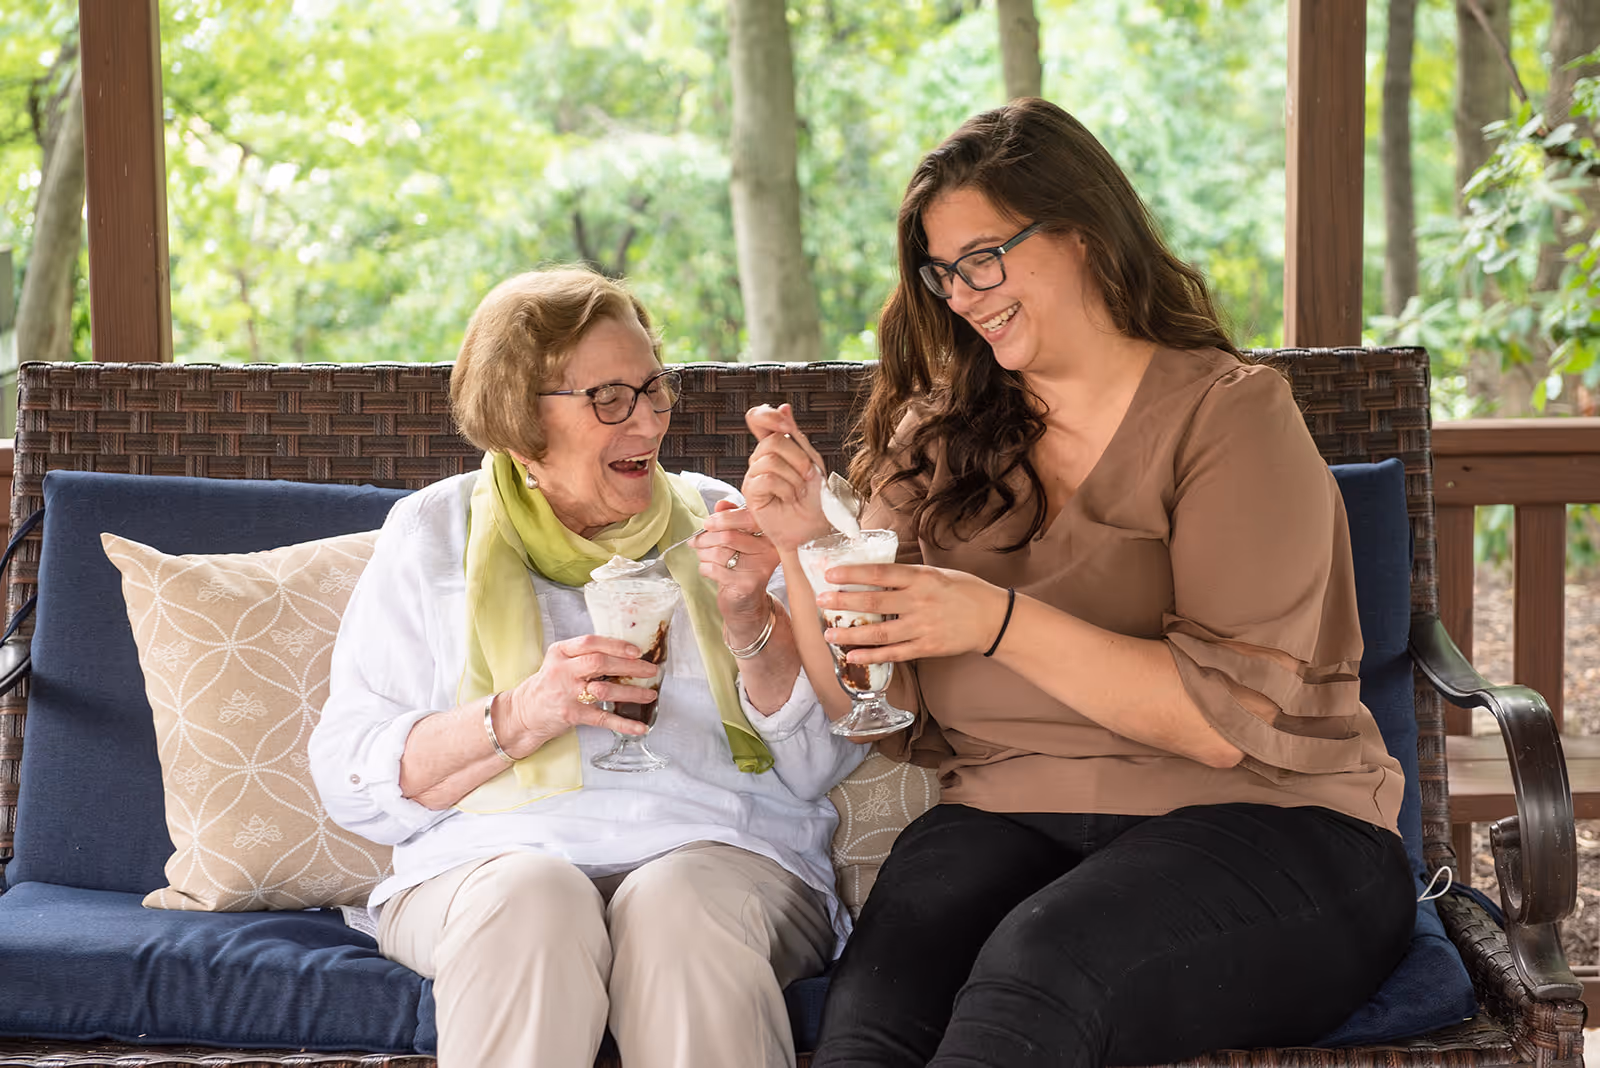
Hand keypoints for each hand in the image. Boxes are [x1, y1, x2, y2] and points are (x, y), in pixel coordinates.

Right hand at [501, 634, 659, 750]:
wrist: (524, 713)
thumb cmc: (548, 684)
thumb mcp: (559, 661)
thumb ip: (584, 655)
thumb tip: (624, 652)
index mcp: (560, 652)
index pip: (590, 642)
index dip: (615, 645)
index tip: (636, 650)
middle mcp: (563, 671)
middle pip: (600, 662)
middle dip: (630, 666)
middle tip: (650, 670)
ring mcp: (567, 693)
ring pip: (605, 690)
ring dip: (632, 693)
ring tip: (650, 694)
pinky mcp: (572, 715)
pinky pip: (603, 718)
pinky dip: (624, 723)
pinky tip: (639, 726)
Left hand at [696, 498, 776, 631]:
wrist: (745, 601)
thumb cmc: (740, 565)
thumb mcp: (738, 538)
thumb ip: (731, 518)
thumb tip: (721, 504)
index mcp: (769, 533)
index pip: (747, 518)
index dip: (723, 518)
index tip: (707, 523)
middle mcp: (769, 549)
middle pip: (728, 536)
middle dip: (706, 538)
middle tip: (696, 542)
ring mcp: (760, 568)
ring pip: (719, 553)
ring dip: (703, 553)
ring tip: (703, 555)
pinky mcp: (748, 584)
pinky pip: (715, 569)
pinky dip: (704, 567)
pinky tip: (708, 569)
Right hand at [742, 403, 832, 551]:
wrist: (815, 527)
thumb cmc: (815, 497)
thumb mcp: (811, 459)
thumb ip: (795, 435)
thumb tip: (784, 406)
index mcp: (773, 447)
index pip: (757, 418)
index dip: (768, 416)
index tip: (788, 428)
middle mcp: (760, 459)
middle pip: (772, 440)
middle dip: (799, 458)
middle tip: (808, 476)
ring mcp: (753, 476)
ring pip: (770, 459)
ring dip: (795, 476)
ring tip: (799, 491)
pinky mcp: (750, 494)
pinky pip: (766, 479)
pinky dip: (786, 489)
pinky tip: (789, 499)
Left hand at [815, 563, 1010, 662]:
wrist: (993, 618)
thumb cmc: (964, 590)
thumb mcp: (937, 573)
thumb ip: (908, 576)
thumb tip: (874, 575)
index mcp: (921, 578)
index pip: (881, 574)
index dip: (853, 574)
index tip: (830, 574)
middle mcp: (919, 602)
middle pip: (874, 603)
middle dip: (843, 603)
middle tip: (821, 602)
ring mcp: (923, 627)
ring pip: (880, 633)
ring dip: (851, 635)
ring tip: (829, 634)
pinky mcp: (927, 647)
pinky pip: (894, 654)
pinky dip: (872, 656)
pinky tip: (853, 656)